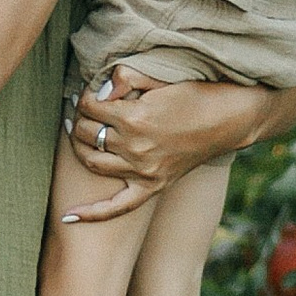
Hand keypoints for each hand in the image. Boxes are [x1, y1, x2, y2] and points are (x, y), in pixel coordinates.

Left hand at [62, 65, 273, 219]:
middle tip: (79, 110)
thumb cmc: (195, 95)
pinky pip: (117, 207)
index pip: (90, 106)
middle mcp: (135, 147)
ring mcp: (142, 171)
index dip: (84, 96)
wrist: (228, 121)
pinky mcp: (152, 186)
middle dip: (79, 118)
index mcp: (135, 118)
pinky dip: (92, 214)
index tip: (86, 92)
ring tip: (77, 134)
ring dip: (78, 148)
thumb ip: (127, 78)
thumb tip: (100, 88)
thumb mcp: (160, 78)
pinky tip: (67, 217)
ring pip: (93, 162)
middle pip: (87, 133)